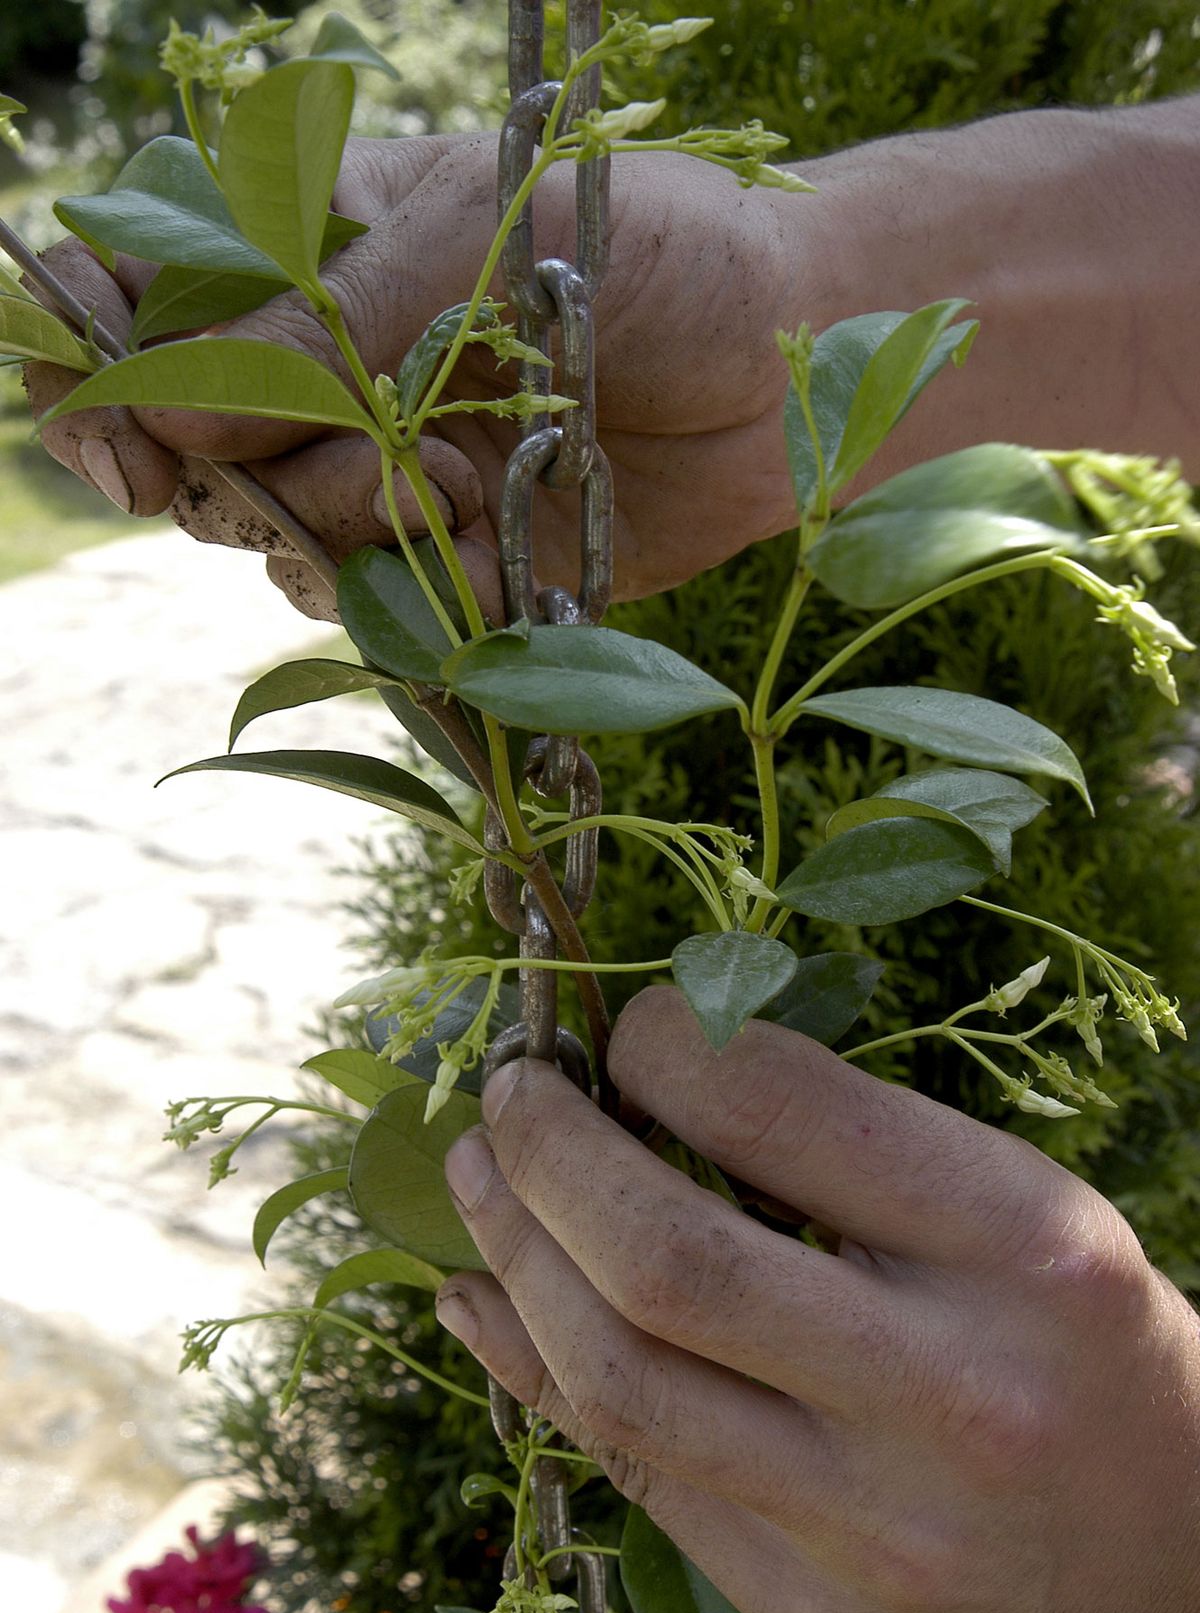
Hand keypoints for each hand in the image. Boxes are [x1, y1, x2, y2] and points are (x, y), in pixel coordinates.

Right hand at [25, 134, 803, 613]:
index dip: (100, 376)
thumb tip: (184, 414)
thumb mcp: (490, 230)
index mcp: (307, 251)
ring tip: (457, 486)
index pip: (137, 303)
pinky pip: (384, 613)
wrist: (790, 370)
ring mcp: (384, 471)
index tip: (135, 444)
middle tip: (371, 460)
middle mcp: (327, 371)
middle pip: (194, 453)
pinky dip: (435, 594)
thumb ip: (334, 317)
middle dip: (257, 476)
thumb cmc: (655, 251)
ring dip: (355, 532)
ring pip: (280, 546)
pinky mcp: (450, 563)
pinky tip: (505, 545)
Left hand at [436, 986, 1199, 1612]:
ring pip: (620, 1382)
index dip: (664, 1049)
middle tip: (505, 1094)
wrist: (1184, 1566)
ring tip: (476, 1179)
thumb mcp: (1021, 1205)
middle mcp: (950, 1399)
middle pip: (670, 1261)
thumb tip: (645, 1072)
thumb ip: (849, 1145)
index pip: (783, 1115)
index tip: (622, 1028)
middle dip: (548, 1154)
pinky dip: (532, 1371)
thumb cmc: (1086, 1345)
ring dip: (514, 1259)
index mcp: (1021, 1253)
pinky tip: (480, 1303)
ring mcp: (874, 1531)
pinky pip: (631, 1475)